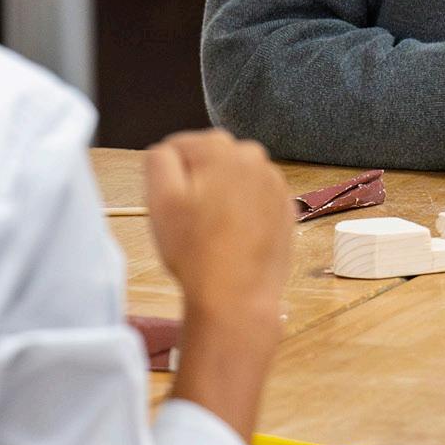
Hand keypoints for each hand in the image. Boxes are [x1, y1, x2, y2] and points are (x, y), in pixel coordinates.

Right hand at [147, 130, 291, 325]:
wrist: (237, 298)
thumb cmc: (195, 251)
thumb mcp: (160, 199)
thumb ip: (159, 160)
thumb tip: (167, 150)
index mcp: (221, 148)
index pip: (179, 147)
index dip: (168, 176)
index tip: (171, 205)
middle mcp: (254, 157)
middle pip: (210, 160)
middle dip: (197, 182)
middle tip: (189, 220)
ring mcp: (275, 184)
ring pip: (234, 180)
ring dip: (221, 196)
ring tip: (212, 232)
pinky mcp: (286, 209)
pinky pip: (255, 200)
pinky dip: (243, 212)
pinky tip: (233, 238)